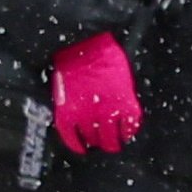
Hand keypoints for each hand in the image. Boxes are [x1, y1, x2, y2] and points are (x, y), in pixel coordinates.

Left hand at [49, 31, 146, 155]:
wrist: (94, 43)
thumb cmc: (73, 58)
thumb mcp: (61, 82)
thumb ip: (66, 101)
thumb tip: (69, 110)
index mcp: (67, 111)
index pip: (72, 137)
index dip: (78, 145)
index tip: (83, 148)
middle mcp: (87, 116)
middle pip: (94, 139)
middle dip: (98, 143)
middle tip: (101, 144)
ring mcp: (109, 111)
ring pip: (113, 137)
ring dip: (114, 142)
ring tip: (116, 143)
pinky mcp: (127, 105)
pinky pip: (130, 125)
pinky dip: (130, 131)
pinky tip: (128, 132)